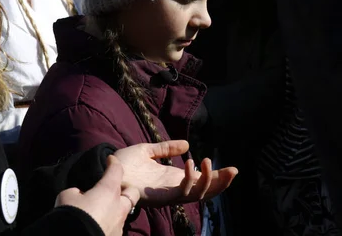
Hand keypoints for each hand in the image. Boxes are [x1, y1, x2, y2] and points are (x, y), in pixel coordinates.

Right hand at [55, 155, 138, 235]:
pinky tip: (99, 224)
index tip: (111, 159)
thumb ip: (76, 192)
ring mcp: (120, 225)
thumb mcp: (67, 196)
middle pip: (132, 192)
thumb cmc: (73, 215)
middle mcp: (119, 207)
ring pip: (124, 213)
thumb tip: (79, 195)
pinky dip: (110, 224)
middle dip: (126, 189)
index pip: (116, 170)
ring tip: (103, 211)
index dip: (114, 162)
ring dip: (116, 209)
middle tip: (113, 190)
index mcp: (109, 191)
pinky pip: (116, 227)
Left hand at [114, 140, 237, 206]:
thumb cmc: (125, 162)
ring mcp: (169, 193)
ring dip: (208, 180)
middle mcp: (174, 188)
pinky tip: (191, 163)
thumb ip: (167, 148)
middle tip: (233, 170)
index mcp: (173, 178)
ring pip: (198, 194)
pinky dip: (190, 179)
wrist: (109, 168)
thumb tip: (187, 144)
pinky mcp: (162, 196)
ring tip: (208, 162)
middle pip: (205, 191)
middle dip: (221, 183)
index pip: (201, 180)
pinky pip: (182, 192)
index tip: (231, 168)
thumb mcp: (148, 150)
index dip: (217, 176)